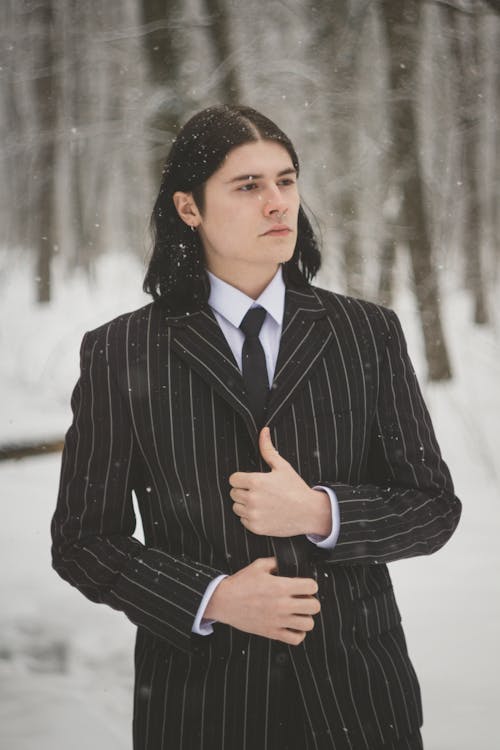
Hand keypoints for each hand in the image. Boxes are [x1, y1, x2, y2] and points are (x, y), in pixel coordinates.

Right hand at [203, 557, 320, 644]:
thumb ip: (276, 562)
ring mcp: (278, 620)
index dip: (310, 584)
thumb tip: (287, 563)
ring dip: (306, 617)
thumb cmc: (240, 583)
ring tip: (298, 613)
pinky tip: (292, 625)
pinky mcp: (272, 632)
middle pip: (314, 606)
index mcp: (280, 586)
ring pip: (308, 624)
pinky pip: (295, 639)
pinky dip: (298, 633)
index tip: (305, 586)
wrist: (224, 601)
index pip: (311, 587)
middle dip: (311, 601)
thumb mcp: (258, 566)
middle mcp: (282, 604)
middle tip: (303, 599)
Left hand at [229, 427, 331, 536]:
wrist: (309, 512)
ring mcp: (254, 514)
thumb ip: (268, 449)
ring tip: (261, 502)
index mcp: (256, 481)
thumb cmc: (296, 488)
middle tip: (259, 492)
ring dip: (244, 505)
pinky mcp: (256, 527)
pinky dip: (250, 517)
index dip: (241, 479)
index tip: (250, 481)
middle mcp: (252, 498)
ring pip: (236, 507)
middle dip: (243, 491)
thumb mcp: (282, 466)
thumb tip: (263, 431)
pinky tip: (264, 513)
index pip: (233, 479)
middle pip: (233, 493)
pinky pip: (243, 520)